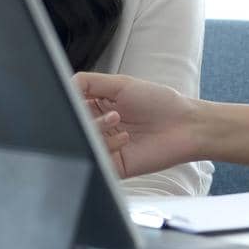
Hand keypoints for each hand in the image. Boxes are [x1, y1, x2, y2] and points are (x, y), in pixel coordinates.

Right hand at [74, 71, 199, 178]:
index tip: (71, 98)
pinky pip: (95, 160)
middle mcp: (98, 127)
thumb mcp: (120, 84)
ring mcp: (104, 147)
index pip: (69, 105)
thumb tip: (63, 84)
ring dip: (95, 128)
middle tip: (94, 109)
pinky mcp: (113, 166)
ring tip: (116, 119)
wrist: (185, 126)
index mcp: (97, 107)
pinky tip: (125, 138)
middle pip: (72, 126)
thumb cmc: (159, 102)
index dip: (68, 102)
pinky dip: (105, 147)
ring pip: (80, 143)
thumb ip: (88, 82)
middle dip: (80, 117)